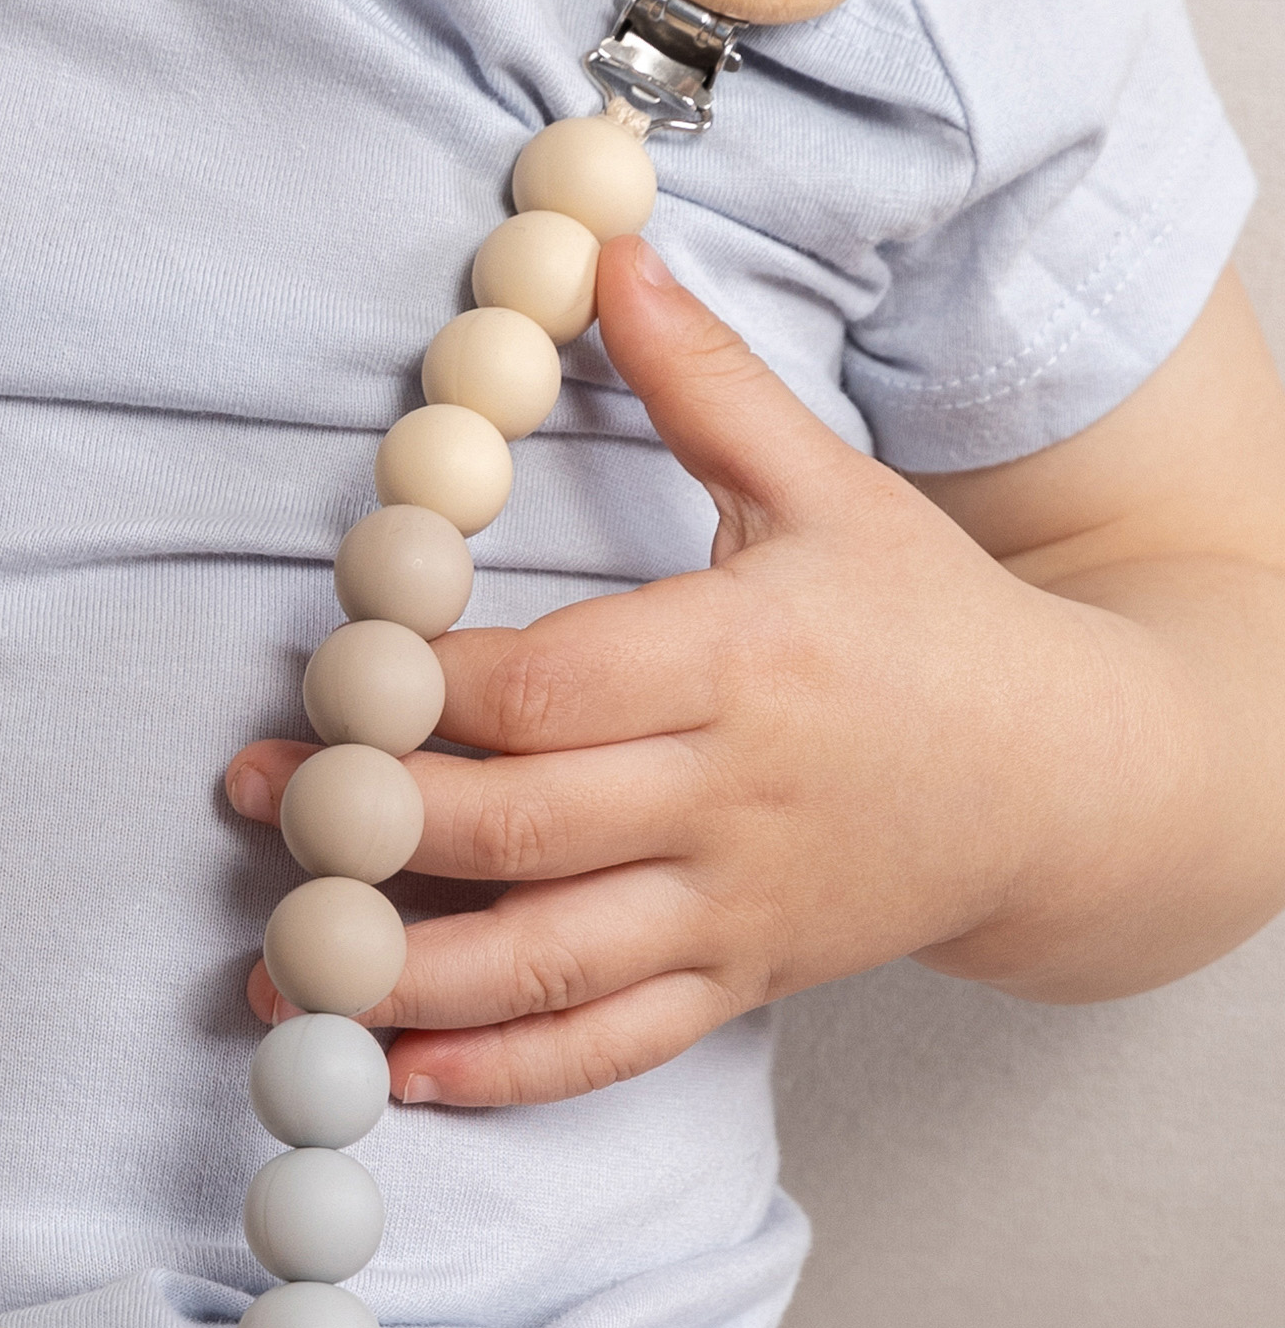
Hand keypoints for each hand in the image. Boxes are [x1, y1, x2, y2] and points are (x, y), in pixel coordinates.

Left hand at [227, 237, 1149, 1107]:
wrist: (1067, 781)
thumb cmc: (929, 623)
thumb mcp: (829, 485)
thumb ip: (704, 381)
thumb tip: (606, 253)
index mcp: (741, 660)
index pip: (546, 689)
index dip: (422, 691)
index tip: (330, 675)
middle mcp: (730, 798)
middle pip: (521, 828)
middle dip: (373, 822)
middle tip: (260, 798)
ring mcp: (734, 907)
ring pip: (549, 962)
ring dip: (403, 977)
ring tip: (283, 967)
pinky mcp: (740, 983)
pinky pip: (610, 1047)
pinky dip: (502, 1075)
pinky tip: (399, 1074)